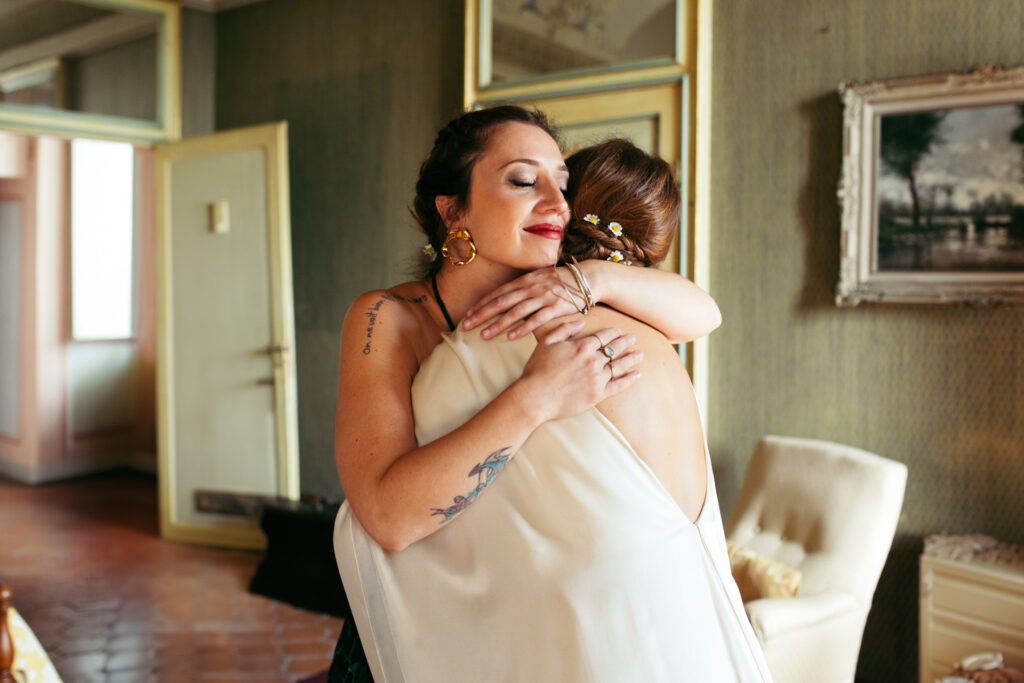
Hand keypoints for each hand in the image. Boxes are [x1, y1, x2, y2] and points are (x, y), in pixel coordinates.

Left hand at [463, 267, 584, 340]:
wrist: (587, 278)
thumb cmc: (561, 281)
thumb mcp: (539, 280)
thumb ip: (523, 288)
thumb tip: (506, 298)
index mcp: (524, 281)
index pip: (498, 294)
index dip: (482, 304)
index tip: (468, 314)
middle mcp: (530, 288)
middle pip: (501, 303)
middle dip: (482, 315)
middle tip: (466, 326)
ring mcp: (542, 298)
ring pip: (515, 313)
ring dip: (498, 325)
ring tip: (484, 335)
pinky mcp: (555, 308)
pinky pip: (535, 320)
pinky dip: (522, 329)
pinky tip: (510, 337)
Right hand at [515, 320, 641, 423]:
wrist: (535, 397)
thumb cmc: (537, 369)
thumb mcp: (547, 342)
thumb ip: (565, 329)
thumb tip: (582, 322)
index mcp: (582, 347)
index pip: (603, 337)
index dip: (612, 333)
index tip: (619, 331)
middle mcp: (593, 361)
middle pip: (614, 349)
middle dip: (625, 342)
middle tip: (633, 338)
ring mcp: (597, 379)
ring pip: (619, 366)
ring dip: (631, 359)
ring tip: (639, 354)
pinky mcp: (598, 395)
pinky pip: (618, 385)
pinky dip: (629, 379)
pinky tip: (637, 374)